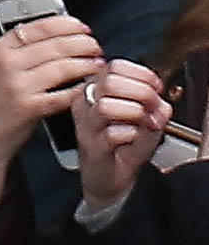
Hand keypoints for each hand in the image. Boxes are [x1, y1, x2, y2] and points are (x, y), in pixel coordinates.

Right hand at [0, 16, 102, 226]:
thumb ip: (21, 51)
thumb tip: (58, 36)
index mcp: (0, 47)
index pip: (41, 26)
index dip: (69, 24)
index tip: (84, 28)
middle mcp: (8, 62)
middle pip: (56, 44)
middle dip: (83, 44)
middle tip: (96, 48)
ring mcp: (18, 85)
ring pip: (63, 67)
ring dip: (86, 65)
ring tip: (97, 65)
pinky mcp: (29, 107)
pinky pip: (64, 95)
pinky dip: (80, 90)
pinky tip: (88, 88)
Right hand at [73, 59, 170, 211]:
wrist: (110, 178)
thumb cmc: (124, 145)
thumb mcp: (144, 117)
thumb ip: (154, 104)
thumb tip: (159, 99)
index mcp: (97, 88)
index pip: (115, 66)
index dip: (141, 73)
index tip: (156, 86)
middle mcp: (87, 102)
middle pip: (108, 81)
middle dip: (140, 91)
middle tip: (150, 105)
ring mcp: (86, 124)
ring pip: (105, 106)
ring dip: (133, 112)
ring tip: (142, 121)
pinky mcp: (91, 147)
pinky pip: (110, 135)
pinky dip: (130, 134)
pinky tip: (133, 137)